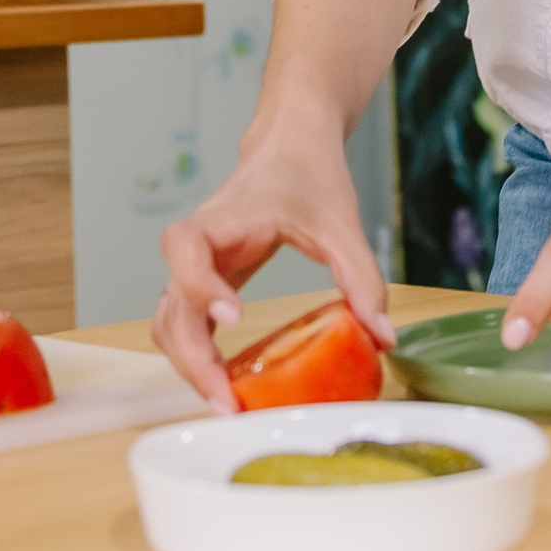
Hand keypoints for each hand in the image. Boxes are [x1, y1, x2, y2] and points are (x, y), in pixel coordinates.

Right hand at [152, 125, 393, 413]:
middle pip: (170, 305)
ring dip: (188, 365)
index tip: (231, 317)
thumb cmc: (307, 176)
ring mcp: (196, 268)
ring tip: (226, 403)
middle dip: (192, 358)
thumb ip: (362, 277)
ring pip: (168, 322)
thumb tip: (382, 336)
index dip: (199, 285)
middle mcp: (197, 246)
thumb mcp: (341, 223)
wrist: (289, 147)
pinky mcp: (205, 284)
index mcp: (222, 219)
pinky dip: (196, 357)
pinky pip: (184, 325)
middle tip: (228, 400)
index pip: (186, 248)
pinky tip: (228, 383)